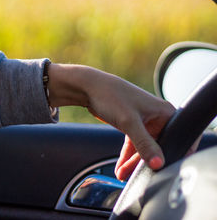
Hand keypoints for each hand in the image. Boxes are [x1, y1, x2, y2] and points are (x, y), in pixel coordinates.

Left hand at [47, 64, 175, 179]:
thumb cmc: (111, 96)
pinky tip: (120, 168)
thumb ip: (145, 144)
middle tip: (135, 176)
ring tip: (123, 174)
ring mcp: (145, 121)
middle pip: (158, 146)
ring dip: (133, 162)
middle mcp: (158, 116)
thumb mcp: (129, 122)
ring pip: (144, 147)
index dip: (171, 155)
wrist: (88, 88)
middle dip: (145, 162)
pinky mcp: (132, 124)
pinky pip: (134, 144)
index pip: (176, 139)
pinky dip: (127, 156)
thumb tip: (158, 163)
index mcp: (166, 112)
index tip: (162, 170)